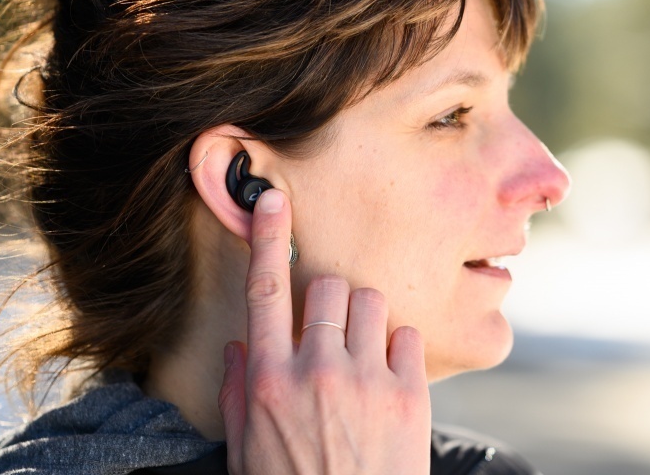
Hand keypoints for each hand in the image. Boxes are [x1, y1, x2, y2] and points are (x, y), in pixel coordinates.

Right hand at [218, 189, 430, 474]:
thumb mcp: (247, 450)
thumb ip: (240, 392)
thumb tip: (240, 346)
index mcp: (270, 380)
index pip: (265, 291)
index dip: (269, 238)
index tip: (273, 201)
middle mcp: (316, 370)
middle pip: (328, 287)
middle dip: (328, 300)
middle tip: (331, 331)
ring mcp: (366, 380)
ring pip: (370, 302)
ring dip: (364, 318)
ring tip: (361, 354)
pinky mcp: (408, 395)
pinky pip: (406, 335)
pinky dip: (396, 348)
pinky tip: (387, 379)